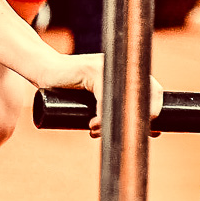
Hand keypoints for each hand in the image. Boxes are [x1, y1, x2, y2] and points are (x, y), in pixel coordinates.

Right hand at [38, 53, 164, 136]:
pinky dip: (100, 115)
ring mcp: (107, 66)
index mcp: (127, 72)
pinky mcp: (91, 68)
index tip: (151, 134)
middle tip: (127, 134)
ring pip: (124, 98)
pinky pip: (104, 96)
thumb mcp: (97, 101)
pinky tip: (92, 124)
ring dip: (113, 122)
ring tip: (96, 131)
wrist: (45, 71)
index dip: (155, 113)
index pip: (153, 91)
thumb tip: (145, 132)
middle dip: (140, 119)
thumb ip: (115, 108)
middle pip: (146, 92)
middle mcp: (121, 66)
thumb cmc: (70, 90)